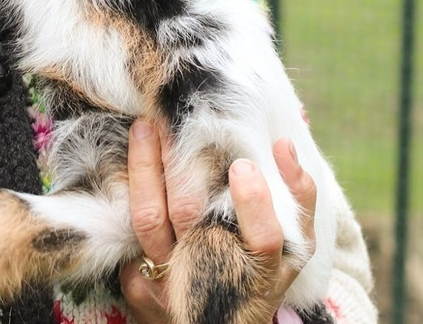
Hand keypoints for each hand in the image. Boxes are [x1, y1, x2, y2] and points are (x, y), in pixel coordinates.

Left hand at [119, 119, 315, 323]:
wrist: (216, 321)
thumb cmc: (261, 270)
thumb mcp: (294, 245)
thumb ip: (298, 196)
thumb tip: (283, 143)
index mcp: (262, 271)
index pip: (263, 241)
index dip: (253, 203)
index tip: (243, 165)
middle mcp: (214, 277)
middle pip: (190, 216)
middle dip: (178, 162)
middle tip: (172, 119)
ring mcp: (172, 280)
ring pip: (149, 218)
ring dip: (143, 166)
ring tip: (145, 126)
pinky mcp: (137, 281)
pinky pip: (125, 228)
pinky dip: (125, 187)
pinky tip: (126, 156)